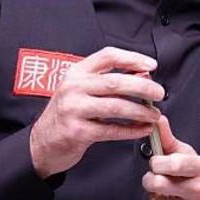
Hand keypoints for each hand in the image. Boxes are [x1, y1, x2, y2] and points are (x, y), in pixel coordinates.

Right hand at [29, 46, 164, 177]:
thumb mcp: (81, 90)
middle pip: (115, 82)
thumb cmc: (66, 114)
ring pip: (115, 107)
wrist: (41, 142)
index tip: (152, 65)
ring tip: (154, 114)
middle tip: (159, 93)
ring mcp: (74, 110)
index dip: (132, 58)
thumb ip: (109, 81)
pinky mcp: (77, 132)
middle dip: (142, 87)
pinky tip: (142, 129)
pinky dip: (131, 130)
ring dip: (140, 111)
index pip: (108, 56)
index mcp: (76, 72)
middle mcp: (73, 88)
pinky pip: (111, 130)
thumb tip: (143, 75)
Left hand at [142, 114, 199, 199]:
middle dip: (151, 182)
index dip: (157, 163)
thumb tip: (157, 119)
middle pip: (159, 184)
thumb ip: (168, 139)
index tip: (157, 164)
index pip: (172, 163)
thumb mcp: (187, 155)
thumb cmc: (198, 178)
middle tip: (156, 181)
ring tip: (167, 197)